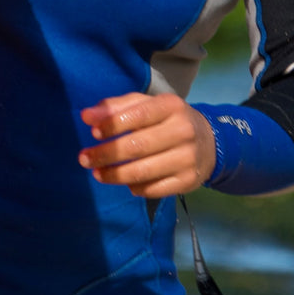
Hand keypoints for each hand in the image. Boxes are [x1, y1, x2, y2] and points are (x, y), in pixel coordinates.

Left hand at [78, 92, 216, 197]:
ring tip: (97, 173)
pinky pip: (154, 189)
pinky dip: (135, 187)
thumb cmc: (165, 119)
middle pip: (137, 146)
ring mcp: (188, 158)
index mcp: (171, 106)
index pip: (138, 115)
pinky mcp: (189, 181)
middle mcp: (183, 131)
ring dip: (115, 175)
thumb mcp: (145, 104)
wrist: (208, 142)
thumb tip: (87, 116)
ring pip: (143, 171)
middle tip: (84, 158)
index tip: (93, 133)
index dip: (113, 124)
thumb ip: (115, 107)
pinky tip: (125, 183)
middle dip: (106, 154)